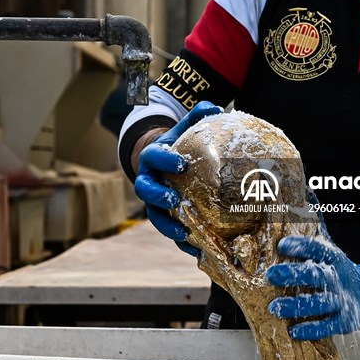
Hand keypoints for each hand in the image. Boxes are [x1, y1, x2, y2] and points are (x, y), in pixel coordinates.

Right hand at [134, 101, 222, 255]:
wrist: (168, 165)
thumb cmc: (180, 145)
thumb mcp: (186, 130)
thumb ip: (198, 117)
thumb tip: (215, 108)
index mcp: (152, 158)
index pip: (152, 157)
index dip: (164, 160)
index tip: (181, 162)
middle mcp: (149, 182)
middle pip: (144, 192)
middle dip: (158, 196)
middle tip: (175, 198)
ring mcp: (155, 203)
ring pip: (155, 217)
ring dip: (169, 226)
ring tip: (186, 233)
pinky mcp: (166, 219)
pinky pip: (171, 233)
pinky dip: (183, 244)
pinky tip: (199, 252)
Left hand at [265, 235, 359, 339]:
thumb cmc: (337, 269)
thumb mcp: (328, 248)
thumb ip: (312, 228)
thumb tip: (304, 195)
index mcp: (333, 257)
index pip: (317, 248)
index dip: (300, 246)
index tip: (282, 244)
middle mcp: (338, 277)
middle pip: (317, 275)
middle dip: (293, 275)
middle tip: (271, 275)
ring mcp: (342, 300)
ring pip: (320, 302)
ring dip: (297, 305)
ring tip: (275, 307)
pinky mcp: (344, 321)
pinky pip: (328, 326)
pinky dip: (311, 329)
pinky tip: (293, 330)